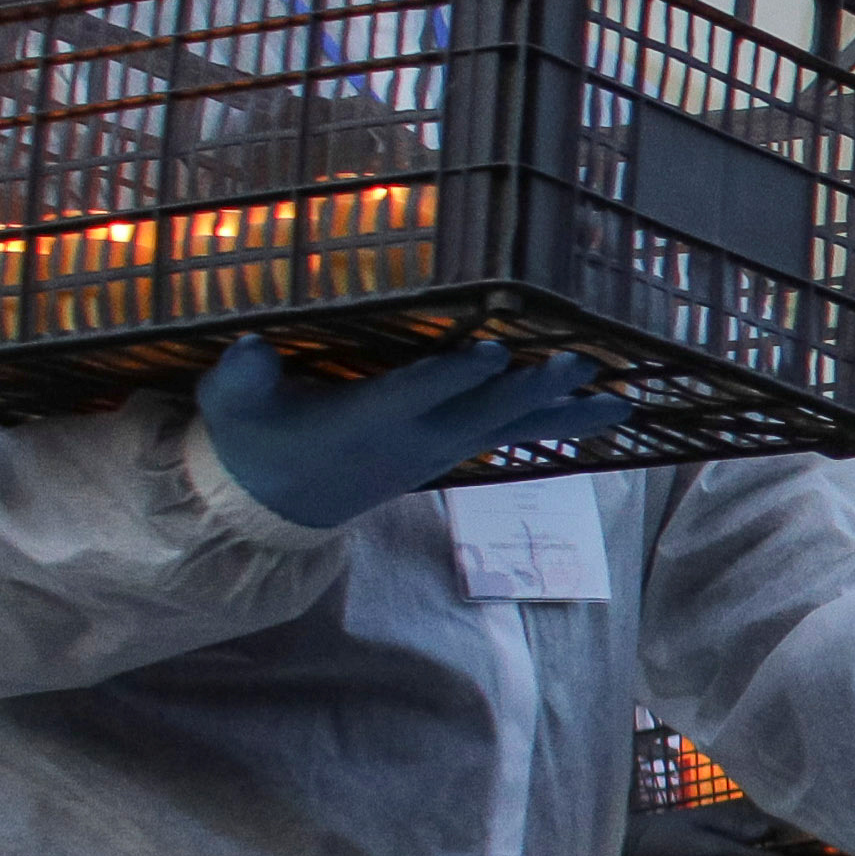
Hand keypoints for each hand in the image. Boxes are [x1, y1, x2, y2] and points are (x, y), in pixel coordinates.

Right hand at [192, 333, 626, 530]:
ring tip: (621, 399)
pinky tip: (601, 406)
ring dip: (563, 411)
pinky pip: (511, 433)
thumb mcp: (233, 408)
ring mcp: (436, 450)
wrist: (270, 510)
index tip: (495, 352)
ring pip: (510, 426)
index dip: (455, 375)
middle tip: (580, 364)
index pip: (416, 395)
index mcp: (366, 423)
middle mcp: (414, 441)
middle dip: (531, 388)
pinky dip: (557, 420)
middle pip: (482, 412)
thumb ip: (240, 376)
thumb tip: (248, 345)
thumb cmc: (251, 444)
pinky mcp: (448, 452)